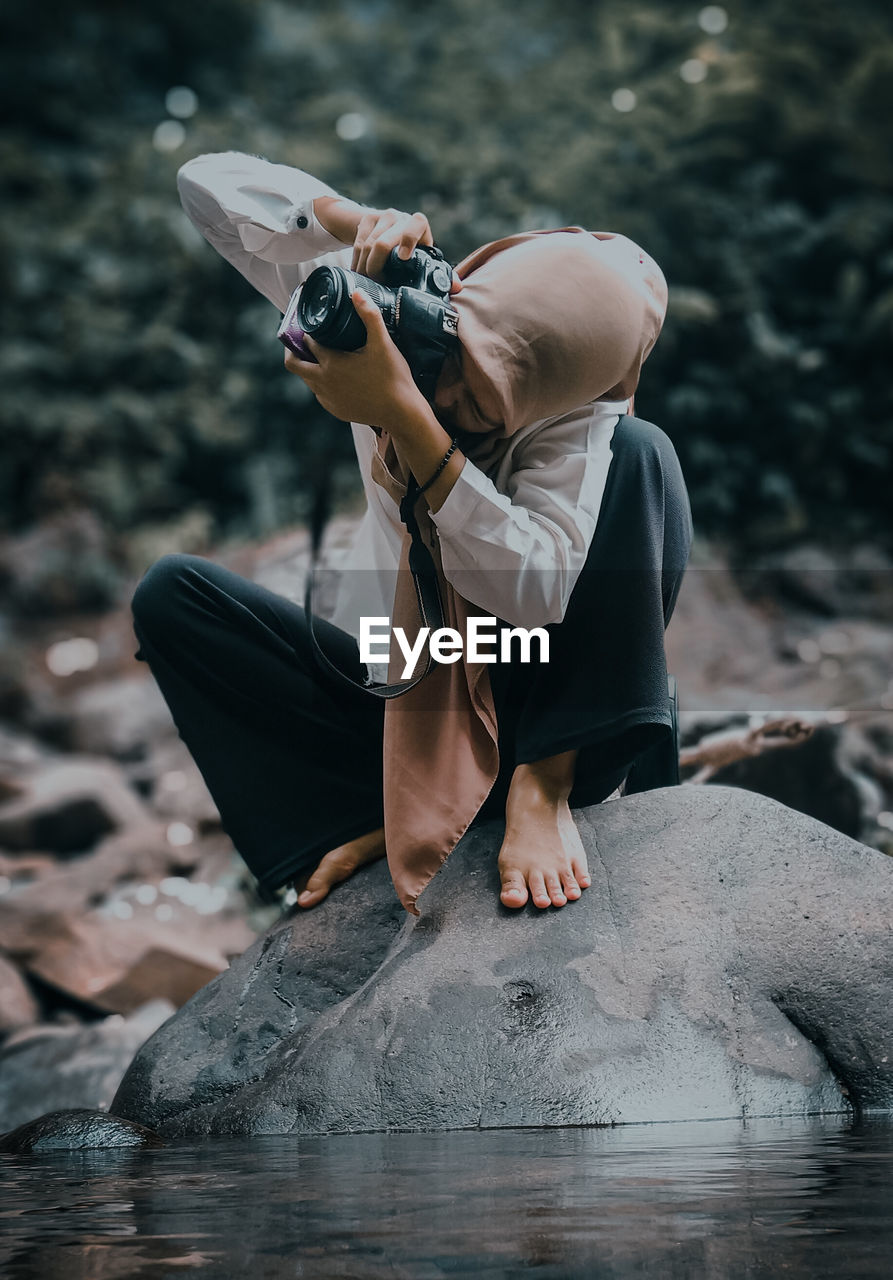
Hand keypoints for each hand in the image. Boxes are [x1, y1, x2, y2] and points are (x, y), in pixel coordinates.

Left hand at [283, 288, 429, 430]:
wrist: (402, 413)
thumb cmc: (394, 378)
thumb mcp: (383, 343)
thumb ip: (370, 316)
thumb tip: (357, 292)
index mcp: (331, 363)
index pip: (308, 343)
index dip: (308, 332)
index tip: (312, 326)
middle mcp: (324, 382)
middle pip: (294, 364)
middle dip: (294, 350)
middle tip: (302, 341)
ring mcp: (328, 399)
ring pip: (307, 380)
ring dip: (309, 367)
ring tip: (320, 356)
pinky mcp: (336, 410)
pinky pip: (320, 394)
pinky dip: (322, 383)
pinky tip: (334, 376)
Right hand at [314, 197, 461, 293]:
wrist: (388, 227)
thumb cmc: (412, 250)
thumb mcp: (424, 258)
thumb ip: (440, 273)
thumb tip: (457, 288)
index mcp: (419, 224)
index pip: (416, 225)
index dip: (409, 240)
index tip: (403, 258)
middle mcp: (400, 217)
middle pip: (382, 244)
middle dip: (377, 269)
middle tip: (378, 285)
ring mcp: (381, 215)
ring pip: (367, 246)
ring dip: (365, 269)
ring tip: (368, 283)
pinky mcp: (366, 218)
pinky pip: (357, 244)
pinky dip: (357, 262)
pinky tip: (358, 274)